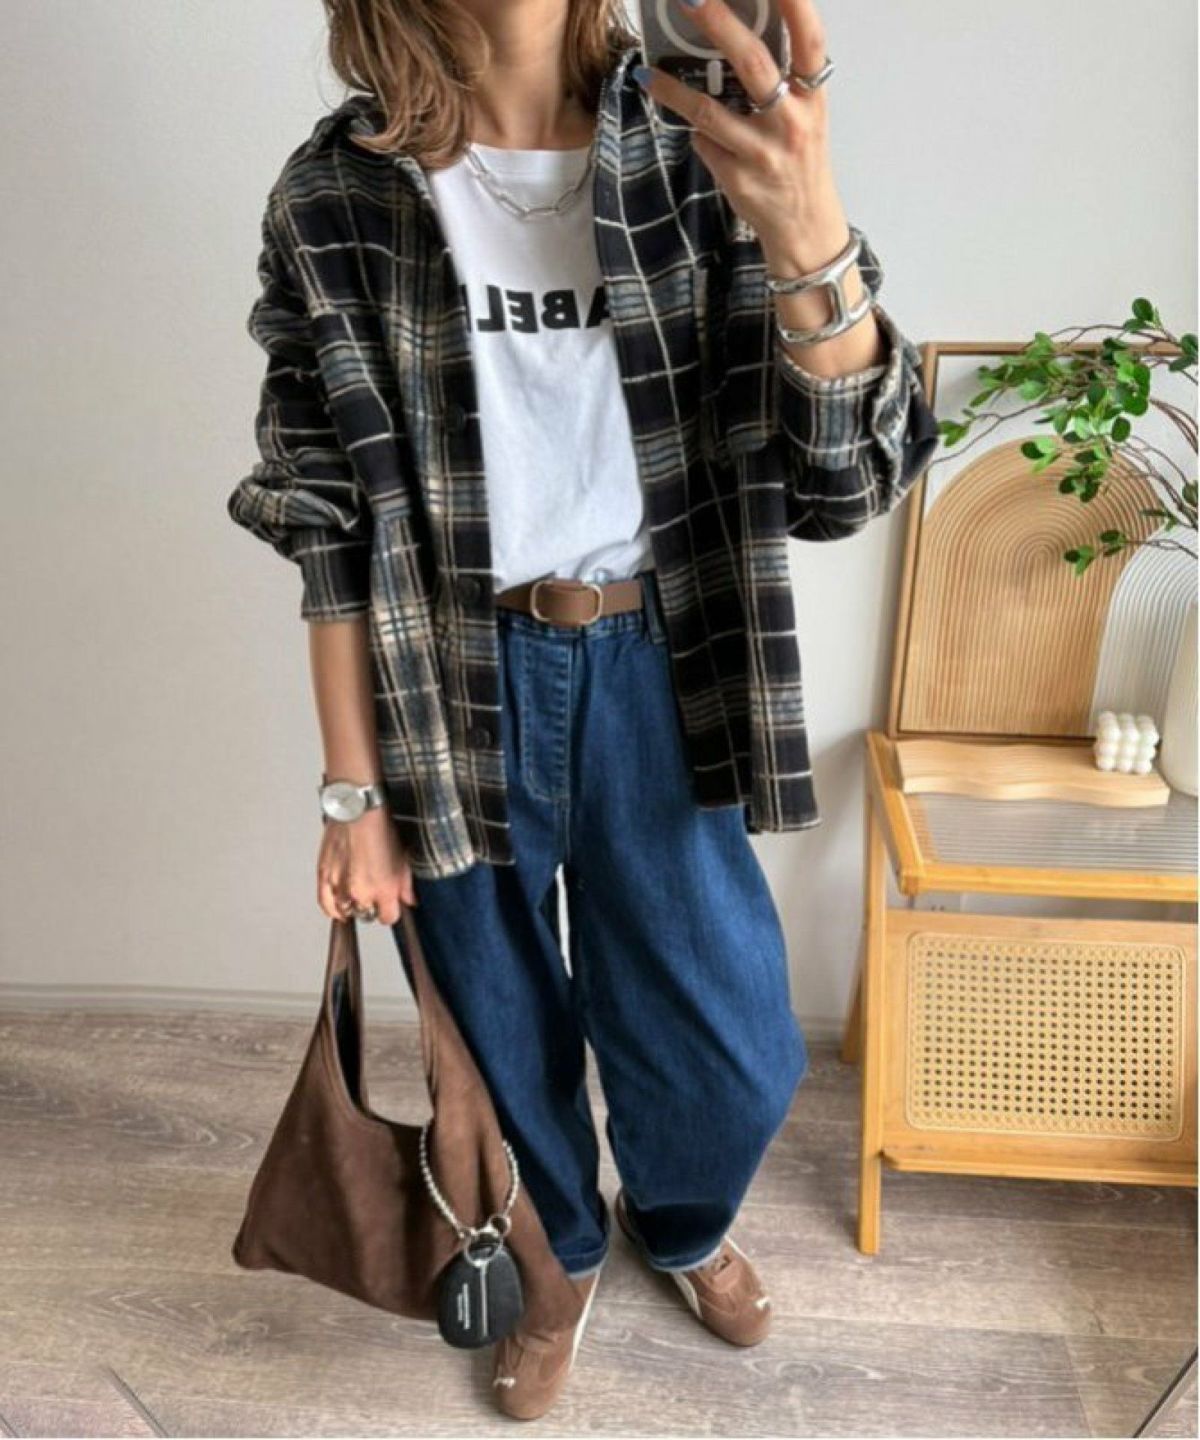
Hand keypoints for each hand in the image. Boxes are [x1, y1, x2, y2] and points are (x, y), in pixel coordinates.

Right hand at [317, 807, 416, 925]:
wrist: (358, 808)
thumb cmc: (381, 827)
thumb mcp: (403, 857)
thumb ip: (406, 885)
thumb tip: (409, 901)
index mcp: (384, 888)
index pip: (388, 917)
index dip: (390, 911)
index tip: (390, 905)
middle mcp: (361, 891)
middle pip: (367, 914)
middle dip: (372, 905)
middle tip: (374, 891)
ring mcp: (340, 885)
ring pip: (346, 910)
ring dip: (353, 905)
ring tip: (358, 894)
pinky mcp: (323, 876)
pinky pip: (325, 905)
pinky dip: (333, 909)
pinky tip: (339, 909)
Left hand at [633, 0, 883, 377]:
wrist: (804, 228)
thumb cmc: (799, 162)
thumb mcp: (804, 114)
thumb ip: (781, 78)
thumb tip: (734, 34)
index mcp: (813, 96)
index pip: (809, 39)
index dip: (793, 4)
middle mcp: (791, 120)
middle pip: (753, 63)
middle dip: (718, 23)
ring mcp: (762, 151)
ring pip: (710, 111)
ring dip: (674, 89)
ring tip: (649, 73)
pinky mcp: (737, 176)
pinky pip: (704, 141)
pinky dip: (693, 129)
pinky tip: (685, 119)